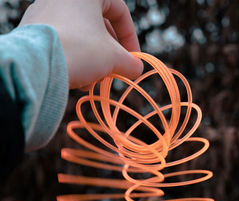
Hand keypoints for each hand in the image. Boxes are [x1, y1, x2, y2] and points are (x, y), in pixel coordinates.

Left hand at [19, 0, 142, 88]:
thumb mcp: (115, 58)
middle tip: (114, 70)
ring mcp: (44, 10)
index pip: (120, 11)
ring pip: (80, 34)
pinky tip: (78, 78)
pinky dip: (74, 57)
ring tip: (95, 79)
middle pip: (98, 24)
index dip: (131, 38)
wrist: (36, 64)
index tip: (132, 59)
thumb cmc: (81, 51)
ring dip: (93, 58)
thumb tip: (136, 69)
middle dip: (110, 51)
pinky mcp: (31, 28)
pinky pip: (62, 40)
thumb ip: (131, 62)